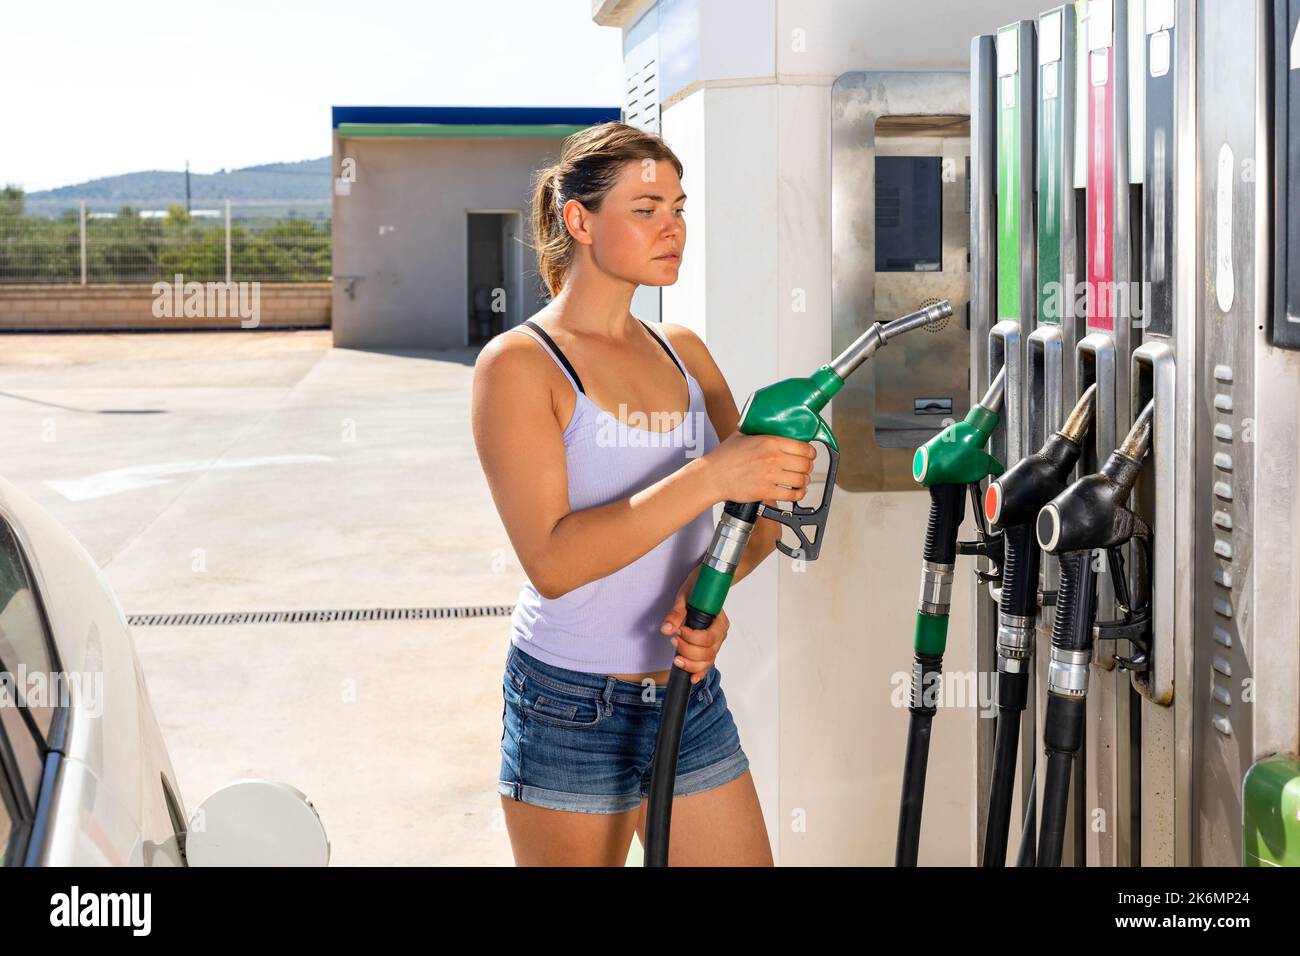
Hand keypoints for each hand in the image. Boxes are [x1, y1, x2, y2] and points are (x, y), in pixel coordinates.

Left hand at [660, 566, 728, 684]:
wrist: (705, 585)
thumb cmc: (697, 589)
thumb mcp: (685, 596)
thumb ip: (676, 613)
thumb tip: (666, 629)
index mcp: (719, 621)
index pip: (708, 638)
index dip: (692, 639)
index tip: (678, 631)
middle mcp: (720, 634)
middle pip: (708, 653)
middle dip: (688, 651)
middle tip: (674, 640)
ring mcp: (716, 644)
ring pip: (708, 662)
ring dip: (690, 663)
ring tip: (676, 657)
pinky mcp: (709, 649)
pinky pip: (707, 665)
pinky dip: (699, 672)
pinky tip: (691, 678)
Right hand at [703, 432, 815, 504]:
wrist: (712, 476)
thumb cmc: (724, 456)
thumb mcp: (741, 435)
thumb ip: (757, 430)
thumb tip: (766, 424)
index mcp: (769, 442)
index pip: (803, 447)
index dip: (811, 452)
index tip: (809, 455)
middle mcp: (772, 458)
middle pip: (806, 464)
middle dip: (808, 467)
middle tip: (805, 468)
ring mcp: (769, 476)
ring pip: (801, 480)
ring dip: (804, 481)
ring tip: (801, 481)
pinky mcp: (765, 492)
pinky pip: (791, 495)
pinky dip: (798, 495)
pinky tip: (796, 492)